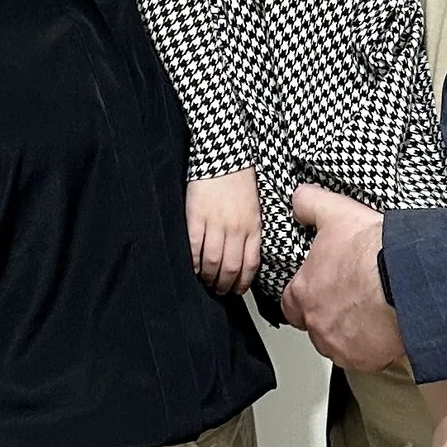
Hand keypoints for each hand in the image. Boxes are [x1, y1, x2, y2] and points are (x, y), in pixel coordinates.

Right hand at [186, 169, 262, 296]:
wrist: (225, 154)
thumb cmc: (239, 179)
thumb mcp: (255, 207)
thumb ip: (251, 231)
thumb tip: (243, 255)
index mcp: (253, 226)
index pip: (251, 264)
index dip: (243, 282)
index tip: (237, 289)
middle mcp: (236, 229)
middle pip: (231, 269)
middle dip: (224, 286)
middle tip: (218, 291)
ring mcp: (216, 224)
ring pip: (213, 263)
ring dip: (208, 278)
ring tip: (204, 282)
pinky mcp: (196, 217)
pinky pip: (194, 248)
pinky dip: (192, 262)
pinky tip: (191, 267)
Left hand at [280, 184, 405, 370]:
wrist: (408, 278)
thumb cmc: (372, 250)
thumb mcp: (337, 213)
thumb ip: (311, 204)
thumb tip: (299, 198)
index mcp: (303, 293)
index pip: (290, 303)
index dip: (306, 295)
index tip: (322, 288)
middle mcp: (317, 324)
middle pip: (316, 326)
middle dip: (331, 315)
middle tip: (354, 299)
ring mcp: (341, 345)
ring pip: (339, 344)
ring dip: (351, 333)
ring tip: (373, 313)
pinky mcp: (366, 360)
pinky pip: (366, 358)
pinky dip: (374, 348)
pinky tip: (386, 329)